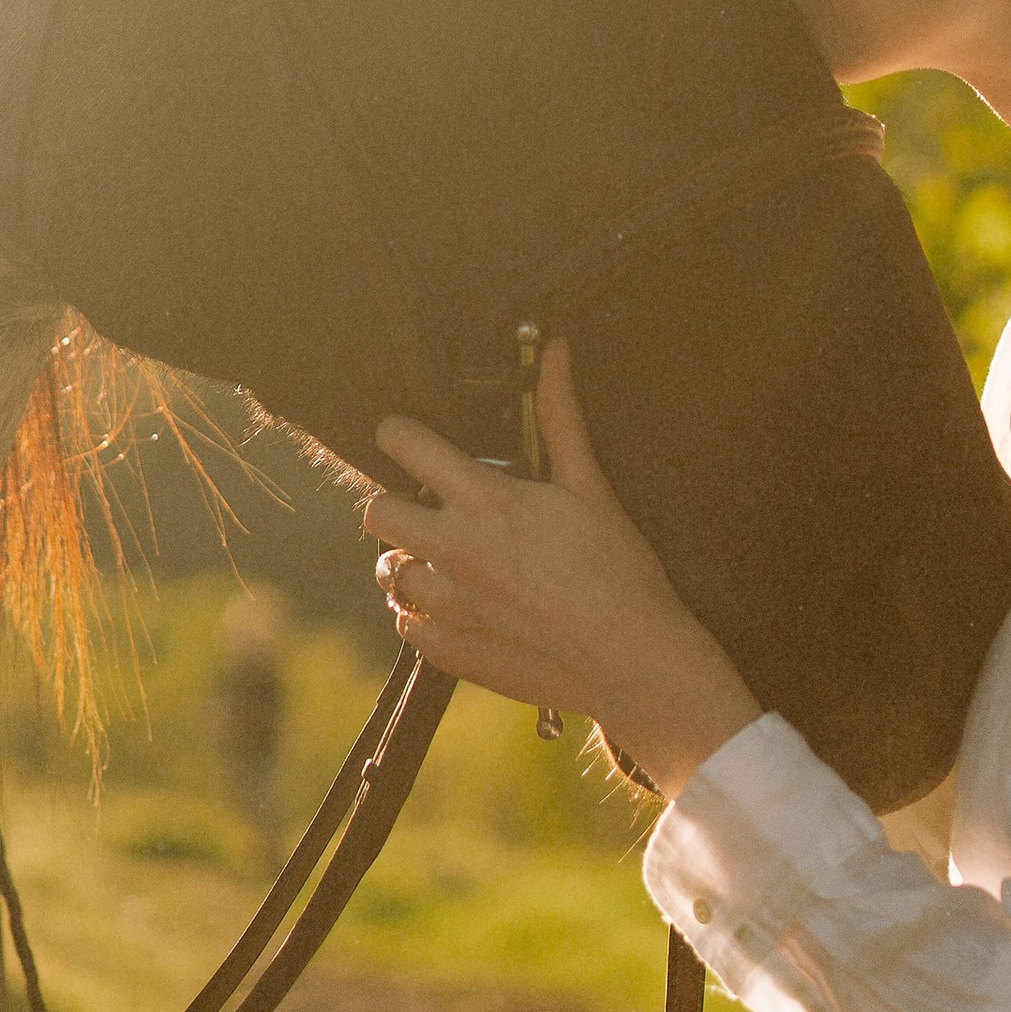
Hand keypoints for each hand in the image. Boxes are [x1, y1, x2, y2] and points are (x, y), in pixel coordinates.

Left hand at [363, 341, 761, 800]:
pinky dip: (424, 615)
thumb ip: (560, 417)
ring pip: (388, 572)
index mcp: (488, 503)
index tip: (402, 435)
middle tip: (426, 507)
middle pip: (376, 512)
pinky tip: (461, 608)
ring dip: (409, 561)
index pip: (407, 448)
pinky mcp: (450, 652)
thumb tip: (554, 348)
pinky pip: (407, 626)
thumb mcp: (591, 486)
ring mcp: (449, 606)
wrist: (634, 663)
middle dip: (394, 502)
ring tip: (449, 561)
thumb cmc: (621, 569)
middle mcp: (456, 551)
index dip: (397, 434)